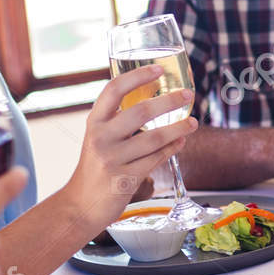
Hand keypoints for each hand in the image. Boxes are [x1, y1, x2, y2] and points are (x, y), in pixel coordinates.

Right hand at [64, 66, 197, 226]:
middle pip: (140, 111)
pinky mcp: (125, 180)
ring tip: (193, 122)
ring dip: (178, 128)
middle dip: (169, 101)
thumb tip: (154, 102)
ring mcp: (113, 159)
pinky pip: (155, 159)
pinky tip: (181, 141)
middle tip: (187, 94)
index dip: (137, 76)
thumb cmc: (95, 168)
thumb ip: (117, 122)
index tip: (158, 69)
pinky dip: (171, 148)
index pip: (114, 90)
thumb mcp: (98, 139)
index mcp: (94, 123)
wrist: (80, 205)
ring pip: (154, 138)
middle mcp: (101, 138)